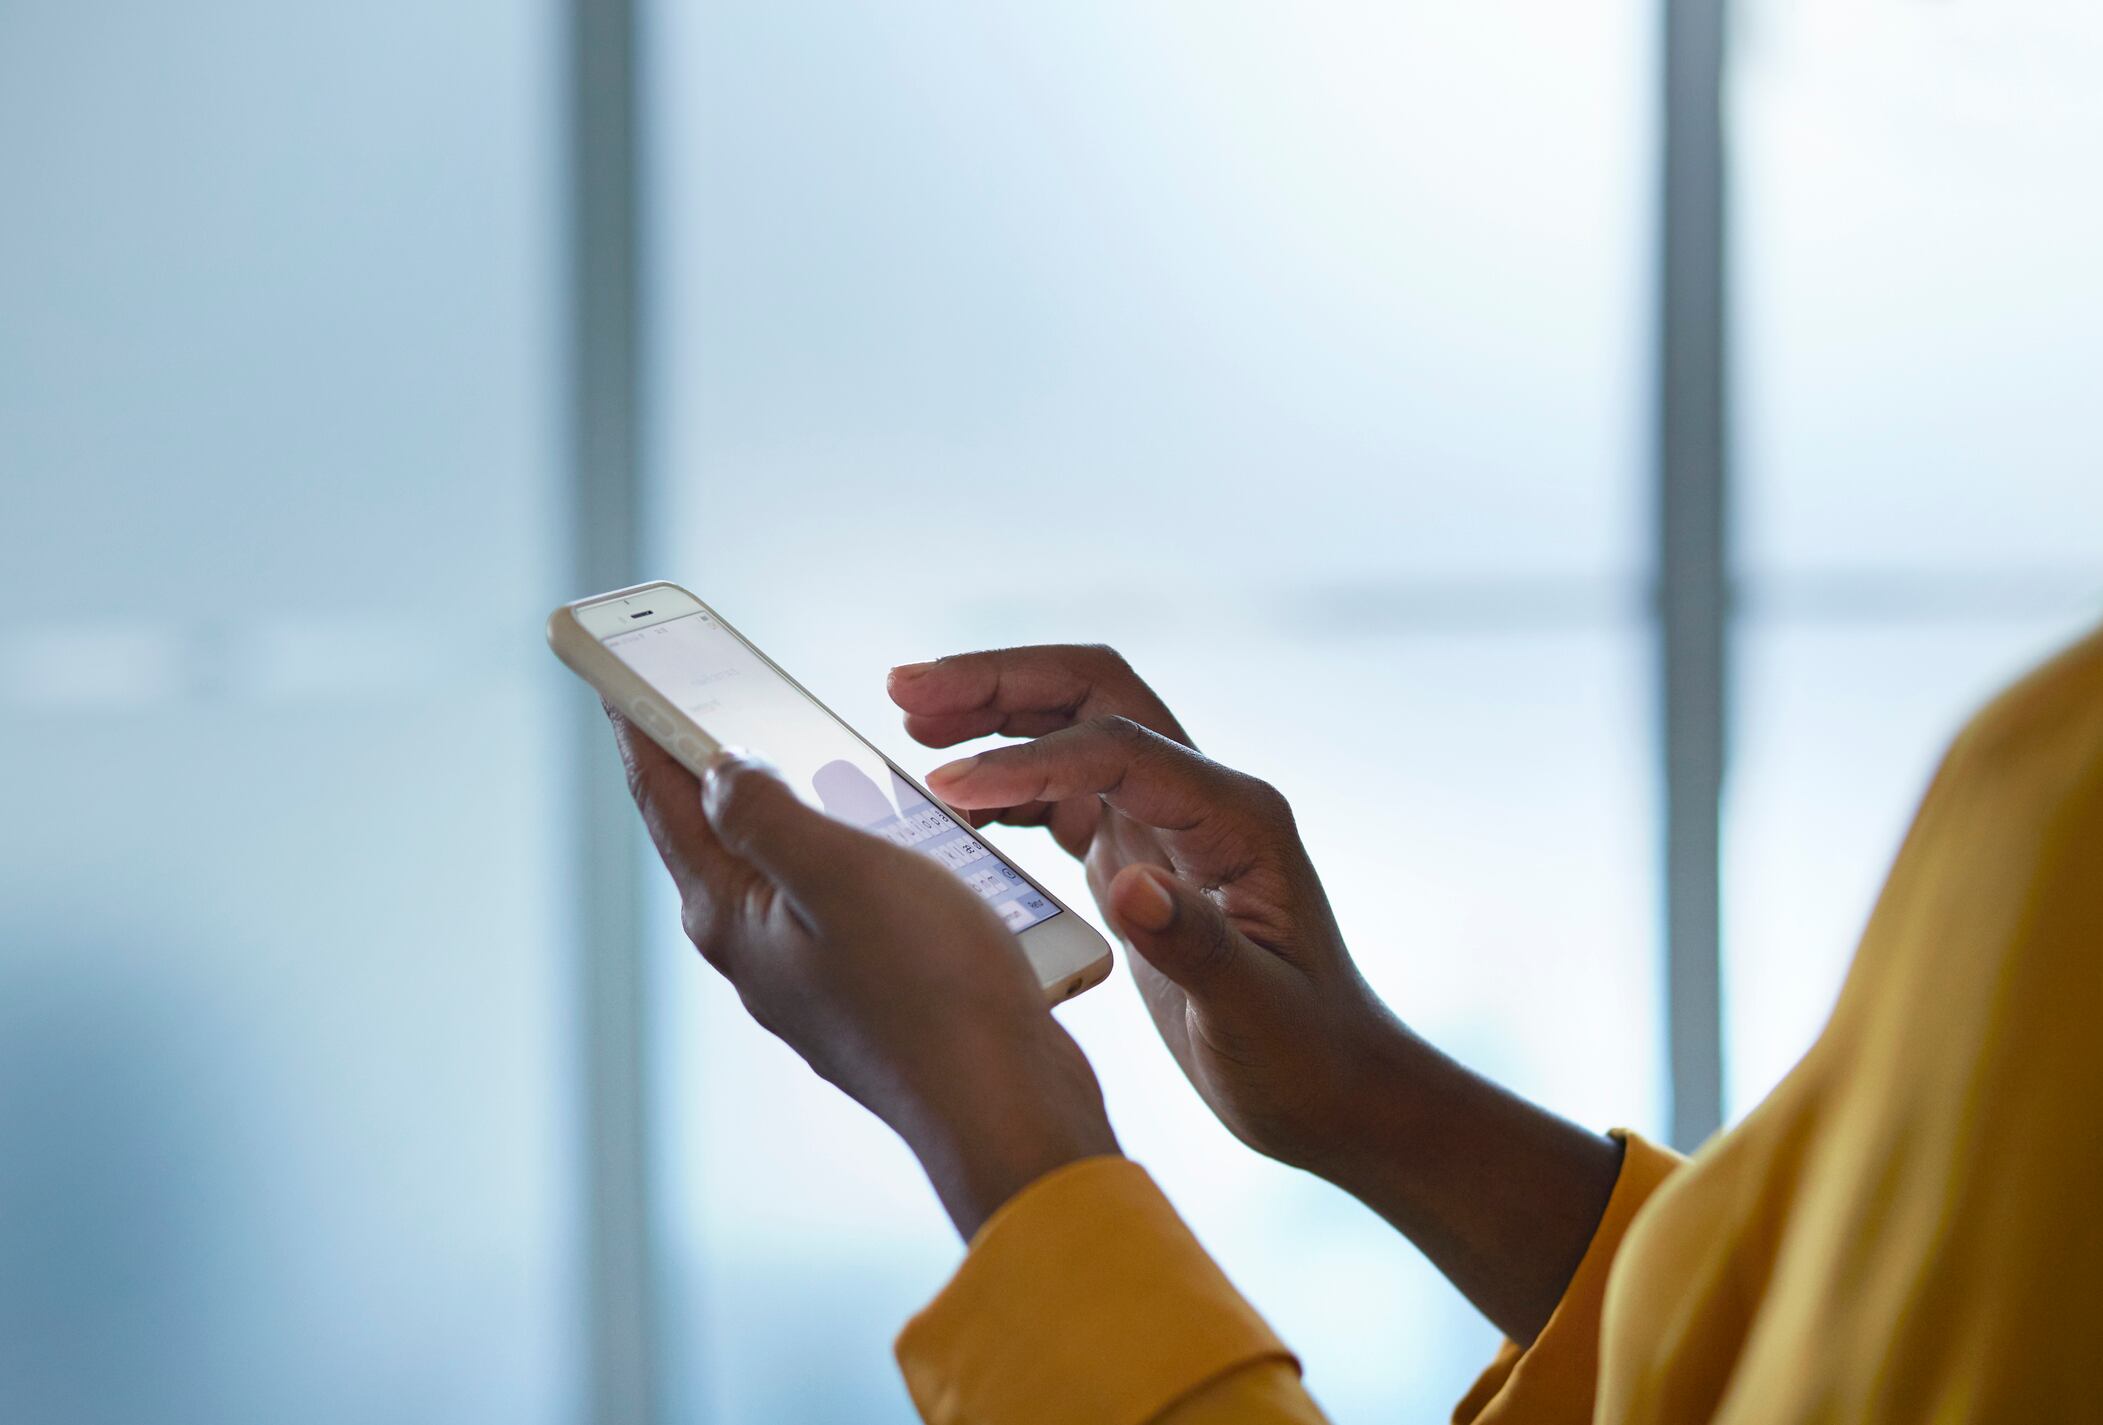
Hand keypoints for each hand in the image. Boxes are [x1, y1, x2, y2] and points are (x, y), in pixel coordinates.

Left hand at [607, 707, 1119, 1237]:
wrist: (1007, 1106)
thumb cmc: (930, 988)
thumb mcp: (838, 874)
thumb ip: (763, 814)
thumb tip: (715, 770)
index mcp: (731, 918)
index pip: (666, 803)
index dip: (644, 729)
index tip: (623, 675)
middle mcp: (757, 953)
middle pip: (719, 833)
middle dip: (712, 761)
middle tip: (714, 691)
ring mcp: (811, 979)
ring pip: (787, 867)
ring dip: (797, 804)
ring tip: (808, 745)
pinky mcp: (869, 994)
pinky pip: (845, 900)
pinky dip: (854, 849)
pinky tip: (895, 832)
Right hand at [887, 648, 1624, 1346]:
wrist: (1337, 1091)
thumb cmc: (1304, 1059)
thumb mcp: (1253, 1016)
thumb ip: (1196, 946)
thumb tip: (1127, 886)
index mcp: (1234, 820)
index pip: (1115, 751)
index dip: (1026, 759)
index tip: (942, 783)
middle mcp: (1203, 800)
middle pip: (1093, 695)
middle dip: (998, 682)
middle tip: (903, 691)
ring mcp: (1170, 823)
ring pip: (1074, 729)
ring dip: (994, 716)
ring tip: (908, 723)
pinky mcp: (1143, 857)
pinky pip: (1066, 792)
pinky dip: (1006, 783)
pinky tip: (951, 802)